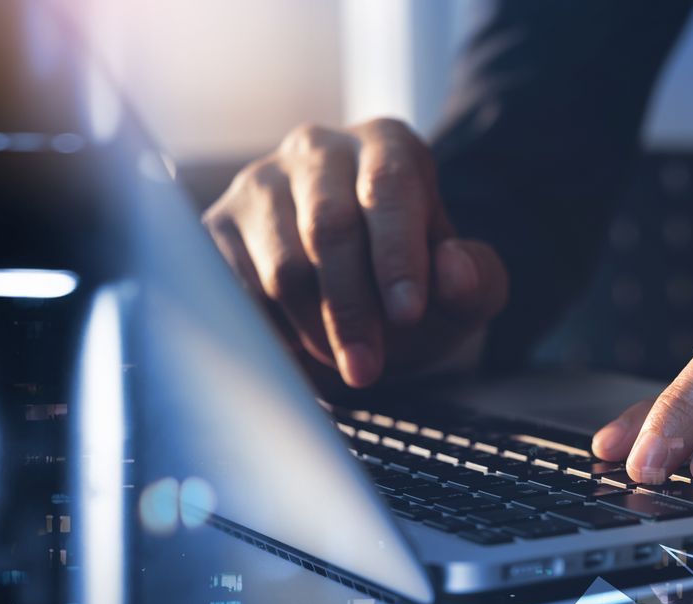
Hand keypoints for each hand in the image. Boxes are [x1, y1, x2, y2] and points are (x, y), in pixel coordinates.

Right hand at [202, 119, 507, 386]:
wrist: (347, 290)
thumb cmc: (408, 283)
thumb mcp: (461, 291)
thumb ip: (476, 281)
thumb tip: (454, 271)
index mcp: (387, 144)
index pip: (388, 188)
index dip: (397, 255)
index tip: (408, 315)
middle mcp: (317, 149)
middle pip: (328, 227)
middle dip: (351, 308)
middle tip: (368, 370)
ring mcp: (259, 184)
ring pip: (279, 266)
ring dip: (313, 328)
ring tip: (341, 359)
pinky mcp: (216, 227)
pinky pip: (234, 290)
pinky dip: (269, 332)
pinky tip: (297, 348)